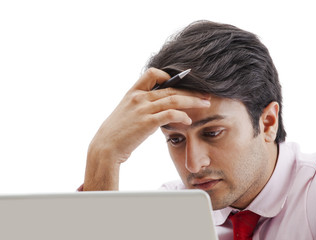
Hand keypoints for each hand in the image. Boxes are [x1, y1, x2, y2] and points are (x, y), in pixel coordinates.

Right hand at [83, 68, 210, 189]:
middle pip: (171, 88)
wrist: (105, 147)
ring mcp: (143, 109)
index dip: (167, 75)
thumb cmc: (116, 132)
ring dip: (193, 101)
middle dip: (191, 91)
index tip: (181, 83)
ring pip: (174, 99)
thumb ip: (140, 106)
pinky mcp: (147, 122)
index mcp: (133, 93)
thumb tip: (158, 107)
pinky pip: (171, 114)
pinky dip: (182, 116)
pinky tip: (188, 121)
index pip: (152, 73)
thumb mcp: (126, 112)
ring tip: (205, 104)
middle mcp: (139, 97)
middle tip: (205, 94)